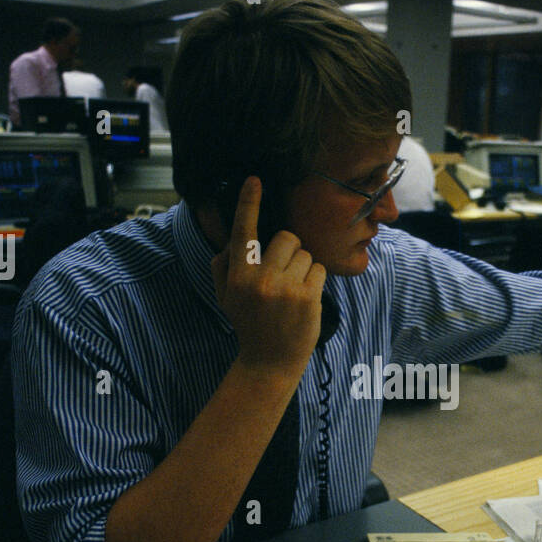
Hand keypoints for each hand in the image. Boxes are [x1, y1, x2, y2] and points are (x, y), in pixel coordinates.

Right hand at [211, 176, 325, 378]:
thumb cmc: (249, 324)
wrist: (269, 362)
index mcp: (237, 276)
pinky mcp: (307, 297)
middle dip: (290, 250)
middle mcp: (260, 279)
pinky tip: (304, 300)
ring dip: (303, 268)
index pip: (243, 231)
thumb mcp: (225, 297)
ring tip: (293, 292)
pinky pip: (318, 270)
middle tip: (284, 273)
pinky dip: (315, 281)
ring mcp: (285, 288)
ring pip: (306, 253)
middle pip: (286, 237)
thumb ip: (223, 266)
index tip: (255, 179)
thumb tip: (231, 240)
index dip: (249, 203)